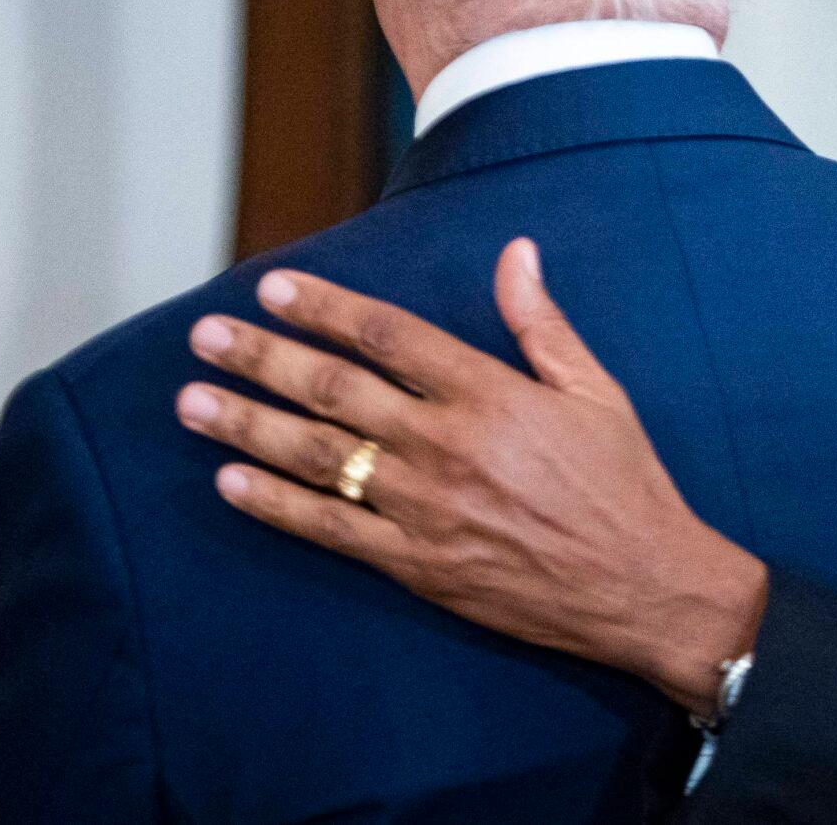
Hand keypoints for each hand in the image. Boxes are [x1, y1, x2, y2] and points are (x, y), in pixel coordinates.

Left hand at [175, 239, 769, 714]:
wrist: (644, 586)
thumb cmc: (623, 482)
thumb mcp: (595, 389)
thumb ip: (540, 321)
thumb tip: (515, 251)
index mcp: (489, 393)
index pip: (386, 335)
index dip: (323, 307)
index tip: (272, 288)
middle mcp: (446, 446)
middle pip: (334, 391)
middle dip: (262, 358)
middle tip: (205, 335)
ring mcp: (425, 509)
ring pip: (318, 459)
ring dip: (248, 426)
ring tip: (192, 401)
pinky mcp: (418, 564)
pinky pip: (331, 531)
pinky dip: (276, 506)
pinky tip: (230, 484)